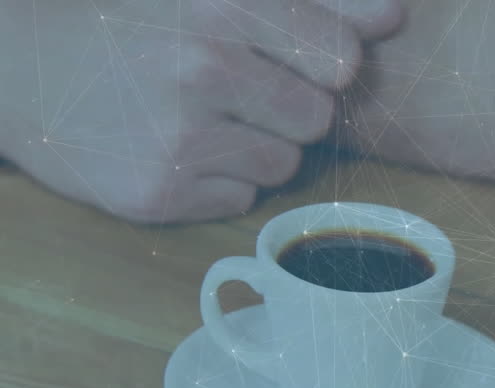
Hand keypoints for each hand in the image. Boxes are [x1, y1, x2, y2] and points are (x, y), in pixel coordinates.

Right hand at [0, 0, 402, 222]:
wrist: (17, 65)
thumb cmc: (129, 20)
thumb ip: (316, 0)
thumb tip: (394, 16)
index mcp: (223, 5)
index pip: (343, 60)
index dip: (325, 64)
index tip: (292, 57)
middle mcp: (203, 69)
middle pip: (317, 119)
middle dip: (290, 107)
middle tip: (234, 88)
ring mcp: (178, 137)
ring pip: (284, 164)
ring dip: (256, 146)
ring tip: (198, 117)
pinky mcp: (157, 194)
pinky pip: (240, 198)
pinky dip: (218, 180)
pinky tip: (172, 148)